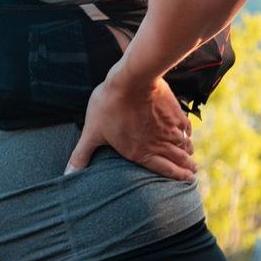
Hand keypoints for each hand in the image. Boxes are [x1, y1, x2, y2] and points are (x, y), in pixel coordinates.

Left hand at [65, 67, 196, 180]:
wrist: (133, 79)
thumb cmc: (110, 106)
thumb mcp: (92, 132)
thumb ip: (82, 155)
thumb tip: (67, 174)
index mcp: (140, 152)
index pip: (164, 169)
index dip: (176, 176)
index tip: (186, 181)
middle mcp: (159, 143)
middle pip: (178, 159)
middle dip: (186, 168)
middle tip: (193, 174)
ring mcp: (169, 127)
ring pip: (183, 144)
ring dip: (188, 152)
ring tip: (191, 157)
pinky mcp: (174, 111)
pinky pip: (185, 127)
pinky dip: (188, 134)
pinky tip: (188, 134)